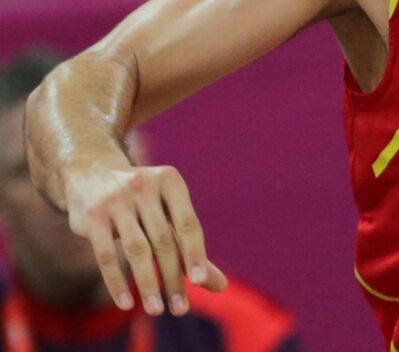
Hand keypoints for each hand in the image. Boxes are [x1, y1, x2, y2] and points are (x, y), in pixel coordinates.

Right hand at [65, 161, 226, 315]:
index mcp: (170, 182)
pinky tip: (126, 304)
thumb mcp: (168, 213)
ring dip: (148, 284)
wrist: (92, 174)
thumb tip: (220, 285)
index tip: (200, 282)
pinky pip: (106, 255)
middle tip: (180, 309)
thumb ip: (191, 247)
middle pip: (164, 240)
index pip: (188, 223)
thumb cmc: (143, 201)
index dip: (195, 253)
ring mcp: (116, 200)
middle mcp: (144, 186)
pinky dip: (117, 282)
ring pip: (137, 250)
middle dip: (173, 277)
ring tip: (157, 310)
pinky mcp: (92, 217)